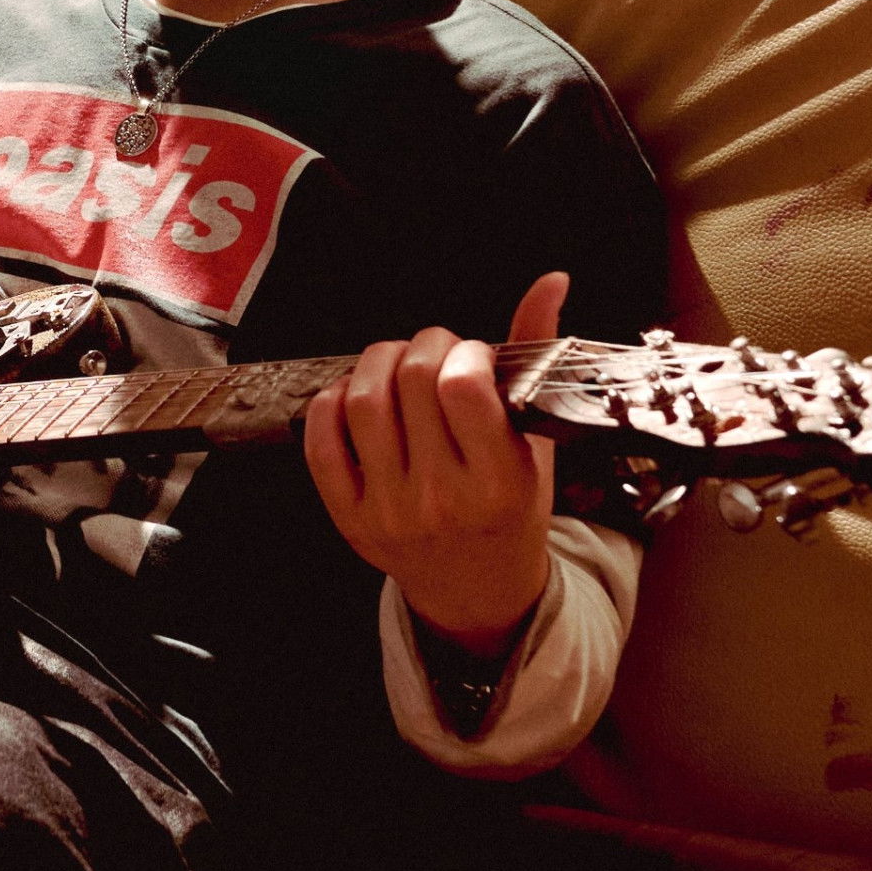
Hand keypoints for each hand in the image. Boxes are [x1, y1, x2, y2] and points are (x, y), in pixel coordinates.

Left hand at [304, 271, 571, 652]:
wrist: (477, 590)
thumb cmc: (513, 508)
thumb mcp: (537, 443)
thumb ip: (537, 358)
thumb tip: (551, 280)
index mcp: (498, 483)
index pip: (463, 387)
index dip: (464, 352)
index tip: (473, 356)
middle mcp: (440, 499)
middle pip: (412, 381)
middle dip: (425, 345)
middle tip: (436, 352)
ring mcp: (388, 510)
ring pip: (361, 401)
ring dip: (378, 362)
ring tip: (398, 366)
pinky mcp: (348, 517)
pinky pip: (320, 439)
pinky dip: (331, 401)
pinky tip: (357, 397)